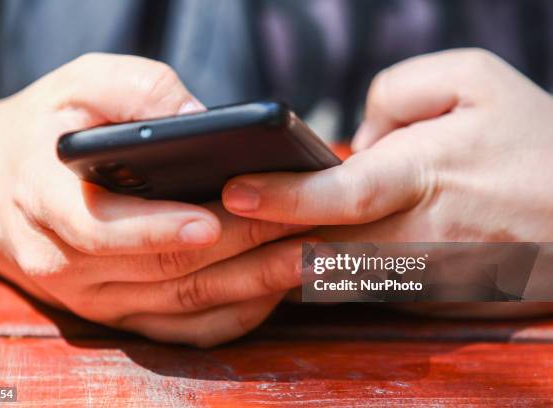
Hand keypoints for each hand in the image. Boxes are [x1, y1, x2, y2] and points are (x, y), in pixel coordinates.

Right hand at [0, 54, 306, 346]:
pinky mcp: (119, 314)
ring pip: (182, 304)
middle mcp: (66, 262)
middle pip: (163, 267)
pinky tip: (277, 289)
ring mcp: (94, 297)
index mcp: (45, 200)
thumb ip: (135, 92)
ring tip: (309, 258)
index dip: (159, 227)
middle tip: (304, 229)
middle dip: (240, 249)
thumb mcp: (78, 86)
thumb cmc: (45, 130)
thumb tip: (199, 117)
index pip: (102, 228)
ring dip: (251, 285)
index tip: (214, 219)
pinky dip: (233, 315)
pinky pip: (181, 330)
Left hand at [221, 49, 552, 317]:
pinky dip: (314, 273)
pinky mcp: (422, 300)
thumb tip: (350, 140)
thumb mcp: (477, 82)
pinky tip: (283, 252)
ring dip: (277, 263)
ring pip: (331, 278)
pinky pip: (353, 286)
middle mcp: (424, 235)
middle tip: (208, 224)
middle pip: (323, 248)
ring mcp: (423, 277)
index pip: (345, 193)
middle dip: (261, 242)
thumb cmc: (533, 143)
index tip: (232, 192)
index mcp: (432, 173)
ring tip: (232, 238)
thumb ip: (399, 93)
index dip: (285, 197)